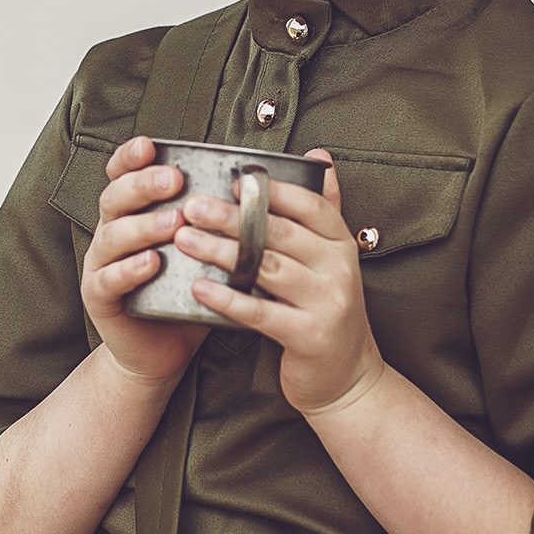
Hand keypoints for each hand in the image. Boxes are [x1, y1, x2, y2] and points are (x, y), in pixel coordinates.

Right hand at [81, 136, 208, 385]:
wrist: (161, 351)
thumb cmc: (187, 294)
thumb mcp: (205, 251)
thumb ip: (222, 220)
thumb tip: (269, 189)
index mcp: (134, 214)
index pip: (123, 175)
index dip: (131, 157)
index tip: (151, 144)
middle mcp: (112, 233)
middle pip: (115, 197)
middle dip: (143, 184)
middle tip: (173, 179)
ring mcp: (102, 264)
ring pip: (112, 235)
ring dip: (142, 225)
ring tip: (173, 222)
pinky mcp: (100, 297)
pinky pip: (109, 278)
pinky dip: (129, 269)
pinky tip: (152, 262)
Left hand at [173, 148, 385, 414]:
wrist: (347, 377)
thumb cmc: (325, 309)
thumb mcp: (332, 258)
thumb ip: (323, 208)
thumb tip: (318, 156)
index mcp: (341, 244)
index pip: (309, 205)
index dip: (272, 190)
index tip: (233, 181)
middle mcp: (338, 269)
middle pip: (279, 233)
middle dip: (233, 217)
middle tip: (193, 207)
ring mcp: (326, 303)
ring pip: (265, 268)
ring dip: (221, 252)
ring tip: (185, 240)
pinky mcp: (309, 336)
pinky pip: (260, 311)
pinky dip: (227, 298)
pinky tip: (199, 288)